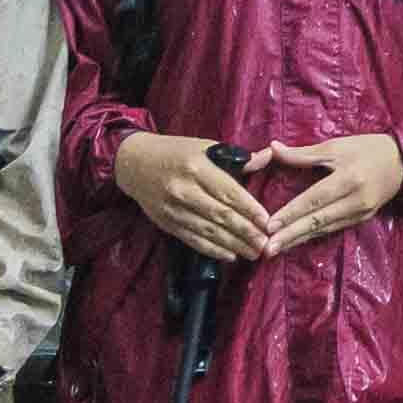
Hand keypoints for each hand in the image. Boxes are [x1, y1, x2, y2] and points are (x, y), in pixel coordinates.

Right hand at [115, 132, 273, 267]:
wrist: (135, 163)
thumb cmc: (175, 152)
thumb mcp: (205, 147)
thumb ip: (237, 157)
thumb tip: (267, 157)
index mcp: (197, 168)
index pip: (228, 192)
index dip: (249, 209)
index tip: (266, 221)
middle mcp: (184, 190)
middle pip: (220, 215)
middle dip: (245, 232)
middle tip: (265, 244)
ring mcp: (173, 209)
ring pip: (208, 231)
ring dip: (233, 244)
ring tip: (253, 253)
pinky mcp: (166, 222)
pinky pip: (192, 239)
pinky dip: (212, 249)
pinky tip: (229, 255)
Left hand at [248, 131, 402, 256]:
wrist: (402, 161)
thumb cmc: (367, 149)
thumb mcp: (336, 146)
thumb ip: (302, 153)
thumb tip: (273, 149)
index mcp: (348, 178)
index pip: (314, 199)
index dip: (291, 213)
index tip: (269, 225)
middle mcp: (355, 200)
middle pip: (317, 221)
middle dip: (290, 235)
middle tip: (268, 248)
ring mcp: (360, 213)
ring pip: (324, 229)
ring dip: (298, 240)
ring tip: (276, 249)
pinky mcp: (362, 219)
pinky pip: (333, 229)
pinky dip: (313, 235)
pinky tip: (297, 241)